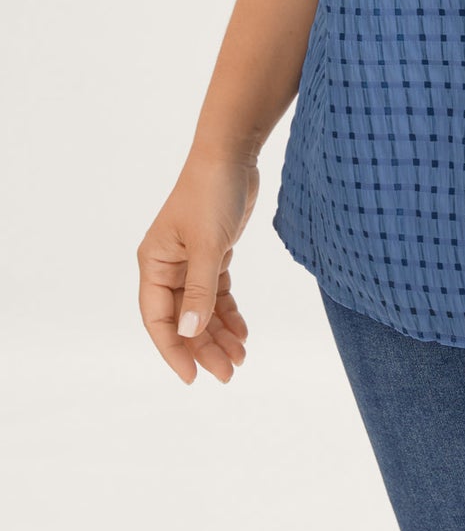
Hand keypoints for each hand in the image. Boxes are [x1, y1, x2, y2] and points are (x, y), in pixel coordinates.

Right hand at [137, 153, 258, 384]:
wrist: (233, 153)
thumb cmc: (212, 192)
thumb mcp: (208, 244)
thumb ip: (200, 290)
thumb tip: (190, 333)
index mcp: (154, 263)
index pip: (158, 319)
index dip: (173, 350)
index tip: (192, 377)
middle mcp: (168, 265)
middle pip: (183, 319)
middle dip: (204, 347)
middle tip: (229, 373)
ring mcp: (190, 260)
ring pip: (202, 309)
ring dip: (219, 334)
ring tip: (241, 358)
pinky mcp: (213, 252)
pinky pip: (217, 292)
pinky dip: (229, 312)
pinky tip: (244, 331)